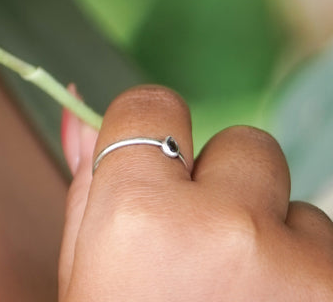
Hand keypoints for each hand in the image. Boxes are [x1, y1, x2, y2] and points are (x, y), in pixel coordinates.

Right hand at [59, 84, 332, 299]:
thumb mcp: (87, 274)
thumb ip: (90, 186)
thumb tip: (77, 101)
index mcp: (139, 214)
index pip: (155, 105)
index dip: (155, 143)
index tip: (159, 181)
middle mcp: (223, 226)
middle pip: (245, 144)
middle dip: (231, 188)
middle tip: (211, 257)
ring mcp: (294, 262)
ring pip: (299, 208)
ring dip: (278, 242)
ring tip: (247, 296)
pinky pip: (331, 254)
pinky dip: (309, 279)